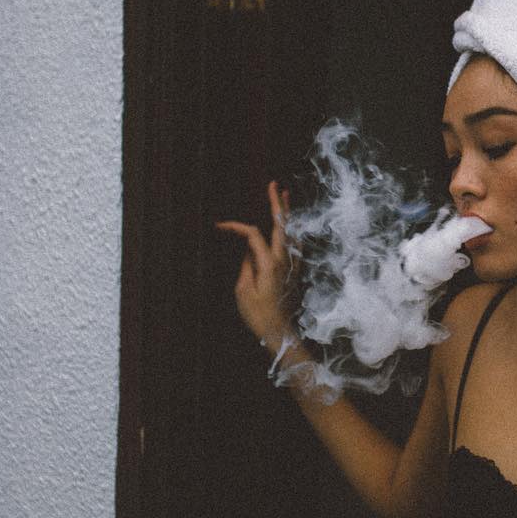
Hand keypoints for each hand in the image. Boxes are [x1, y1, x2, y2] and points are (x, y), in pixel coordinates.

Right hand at [216, 181, 296, 350]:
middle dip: (278, 203)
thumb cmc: (258, 314)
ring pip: (292, 232)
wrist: (280, 332)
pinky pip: (294, 243)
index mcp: (270, 263)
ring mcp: (293, 264)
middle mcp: (285, 260)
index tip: (220, 226)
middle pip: (283, 225)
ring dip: (287, 214)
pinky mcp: (296, 271)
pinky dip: (290, 229)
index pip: (253, 234)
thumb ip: (246, 265)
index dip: (236, 226)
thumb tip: (249, 248)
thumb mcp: (243, 290)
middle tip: (274, 185)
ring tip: (285, 197)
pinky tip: (288, 225)